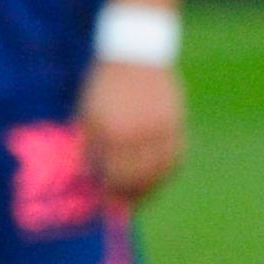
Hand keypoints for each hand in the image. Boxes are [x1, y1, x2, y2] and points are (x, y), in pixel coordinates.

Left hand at [77, 59, 184, 204]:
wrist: (136, 56)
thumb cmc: (105, 85)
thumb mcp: (87, 113)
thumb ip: (88, 145)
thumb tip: (90, 176)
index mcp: (112, 131)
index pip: (113, 174)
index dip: (110, 193)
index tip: (106, 203)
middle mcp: (138, 133)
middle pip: (137, 177)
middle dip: (129, 196)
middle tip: (123, 207)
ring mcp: (160, 129)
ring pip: (159, 171)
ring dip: (150, 189)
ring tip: (141, 198)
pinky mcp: (176, 123)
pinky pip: (175, 157)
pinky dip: (167, 173)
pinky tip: (158, 179)